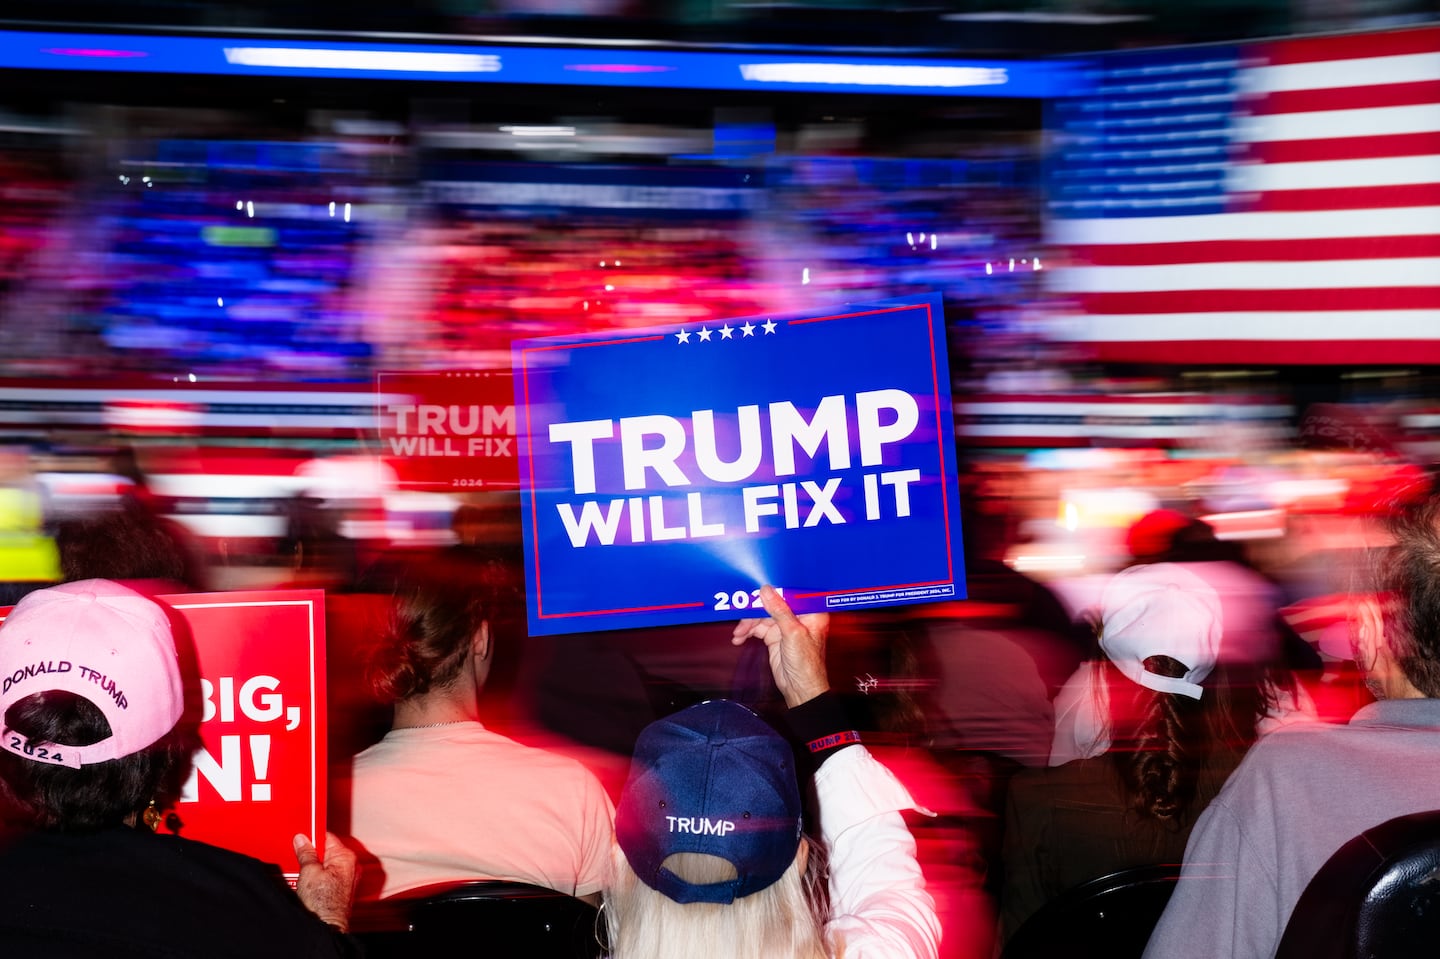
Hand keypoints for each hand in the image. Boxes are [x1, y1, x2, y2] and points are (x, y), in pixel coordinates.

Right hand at [294, 832, 357, 933]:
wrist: (327, 926)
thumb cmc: (323, 903)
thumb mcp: (308, 872)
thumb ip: (306, 853)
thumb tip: (302, 840)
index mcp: (345, 856)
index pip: (327, 836)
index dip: (312, 836)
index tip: (301, 836)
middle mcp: (350, 865)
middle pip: (325, 851)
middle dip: (311, 854)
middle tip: (298, 858)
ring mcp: (346, 878)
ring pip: (325, 864)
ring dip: (312, 866)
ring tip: (301, 874)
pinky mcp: (340, 889)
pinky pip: (326, 875)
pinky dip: (316, 876)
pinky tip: (306, 883)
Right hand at [731, 585, 829, 707]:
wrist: (799, 689)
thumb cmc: (806, 664)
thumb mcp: (793, 633)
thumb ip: (779, 611)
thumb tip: (766, 590)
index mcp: (811, 612)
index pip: (790, 593)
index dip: (774, 590)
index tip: (757, 589)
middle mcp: (798, 616)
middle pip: (773, 604)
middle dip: (755, 610)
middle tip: (741, 613)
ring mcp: (785, 627)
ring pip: (762, 616)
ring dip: (748, 624)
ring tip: (738, 634)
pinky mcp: (774, 637)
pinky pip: (758, 629)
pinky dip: (747, 632)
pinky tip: (739, 638)